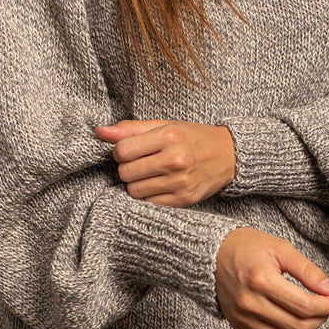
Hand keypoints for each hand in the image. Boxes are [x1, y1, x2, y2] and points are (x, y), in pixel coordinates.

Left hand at [95, 119, 236, 205]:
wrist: (228, 155)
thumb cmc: (192, 137)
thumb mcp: (164, 125)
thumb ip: (131, 129)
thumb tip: (99, 131)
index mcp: (169, 136)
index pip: (122, 151)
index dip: (120, 151)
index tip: (129, 150)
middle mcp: (175, 160)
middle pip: (125, 173)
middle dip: (127, 168)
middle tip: (141, 162)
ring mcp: (180, 183)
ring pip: (134, 191)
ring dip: (137, 183)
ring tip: (150, 173)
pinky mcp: (184, 200)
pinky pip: (149, 203)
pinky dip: (149, 195)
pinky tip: (159, 184)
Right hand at [215, 227, 328, 328]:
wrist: (213, 253)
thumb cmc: (247, 246)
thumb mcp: (280, 248)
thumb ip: (307, 270)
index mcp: (261, 280)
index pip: (304, 305)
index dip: (328, 305)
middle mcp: (250, 303)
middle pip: (298, 326)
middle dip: (322, 317)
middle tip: (328, 304)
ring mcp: (243, 318)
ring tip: (314, 316)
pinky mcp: (239, 327)